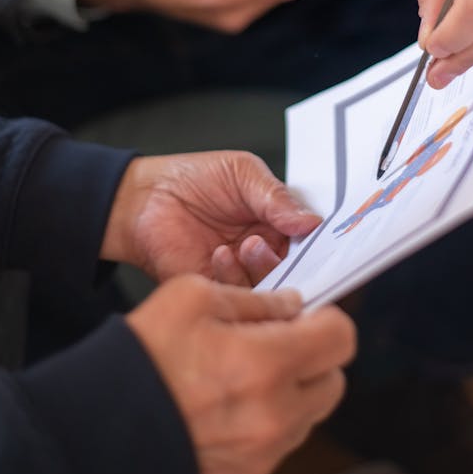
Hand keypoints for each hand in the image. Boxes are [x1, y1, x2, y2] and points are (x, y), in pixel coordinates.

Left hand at [102, 150, 321, 284]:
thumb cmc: (195, 178)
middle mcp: (266, 253)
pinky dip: (233, 279)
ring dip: (261, 268)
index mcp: (279, 224)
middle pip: (297, 271)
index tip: (326, 244)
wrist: (146, 197)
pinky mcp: (216, 290)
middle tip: (270, 243)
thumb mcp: (243, 174)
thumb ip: (276, 198)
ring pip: (270, 288)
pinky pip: (237, 299)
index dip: (322, 245)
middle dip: (293, 263)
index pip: (312, 242)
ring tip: (244, 244)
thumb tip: (312, 221)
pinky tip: (220, 254)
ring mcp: (242, 274)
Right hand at [126, 276, 355, 473]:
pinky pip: (282, 443)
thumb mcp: (193, 296)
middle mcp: (276, 414)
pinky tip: (229, 406)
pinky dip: (269, 421)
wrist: (100, 431)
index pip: (341, 338)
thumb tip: (292, 306)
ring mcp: (265, 452)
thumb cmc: (144, 357)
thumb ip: (255, 298)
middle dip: (314, 357)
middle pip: (334, 380)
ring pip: (310, 413)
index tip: (304, 316)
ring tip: (244, 375)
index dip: (326, 319)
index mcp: (268, 363)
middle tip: (275, 343)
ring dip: (292, 390)